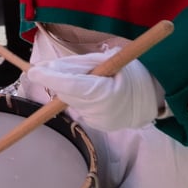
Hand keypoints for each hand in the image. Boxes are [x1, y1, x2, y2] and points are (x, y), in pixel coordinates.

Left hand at [27, 50, 160, 131]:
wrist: (155, 95)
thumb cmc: (130, 71)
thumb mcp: (104, 60)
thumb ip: (75, 65)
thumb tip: (44, 68)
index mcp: (106, 91)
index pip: (72, 86)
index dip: (51, 79)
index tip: (32, 72)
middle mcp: (103, 111)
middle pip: (68, 96)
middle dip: (60, 83)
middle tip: (59, 70)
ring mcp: (102, 122)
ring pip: (73, 104)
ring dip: (72, 92)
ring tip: (90, 81)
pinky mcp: (101, 128)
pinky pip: (82, 111)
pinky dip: (81, 101)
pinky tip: (95, 94)